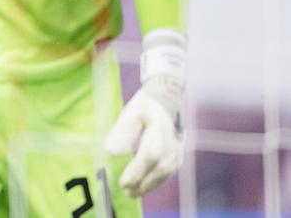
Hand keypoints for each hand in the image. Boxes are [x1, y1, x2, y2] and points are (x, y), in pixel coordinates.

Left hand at [105, 75, 182, 195]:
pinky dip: (157, 180)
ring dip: (150, 185)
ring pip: (165, 172)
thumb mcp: (131, 112)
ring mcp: (178, 149)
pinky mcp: (179, 153)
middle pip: (159, 168)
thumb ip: (122, 131)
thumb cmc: (145, 105)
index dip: (137, 171)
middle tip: (127, 192)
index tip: (123, 183)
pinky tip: (145, 185)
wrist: (167, 98)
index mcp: (160, 130)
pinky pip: (169, 171)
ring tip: (133, 193)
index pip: (149, 156)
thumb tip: (111, 152)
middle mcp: (173, 142)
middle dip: (143, 183)